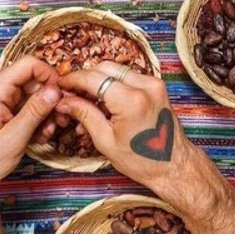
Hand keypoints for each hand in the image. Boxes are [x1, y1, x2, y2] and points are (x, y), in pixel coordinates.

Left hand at [0, 57, 60, 195]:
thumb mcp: (14, 137)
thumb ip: (35, 111)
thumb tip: (55, 90)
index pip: (28, 64)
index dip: (49, 75)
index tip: (62, 94)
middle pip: (33, 81)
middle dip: (50, 98)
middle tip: (60, 119)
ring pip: (32, 96)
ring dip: (45, 112)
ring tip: (47, 133)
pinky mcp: (2, 113)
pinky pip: (26, 108)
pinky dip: (36, 120)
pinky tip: (38, 137)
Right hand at [55, 62, 199, 205]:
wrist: (174, 165)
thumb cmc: (141, 160)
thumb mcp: (105, 140)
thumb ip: (84, 114)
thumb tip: (64, 101)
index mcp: (131, 100)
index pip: (93, 78)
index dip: (72, 80)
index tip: (60, 85)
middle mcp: (145, 86)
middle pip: (105, 68)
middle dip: (85, 78)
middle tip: (71, 94)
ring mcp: (154, 84)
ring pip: (117, 70)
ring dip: (99, 81)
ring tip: (87, 102)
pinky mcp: (157, 87)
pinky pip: (129, 77)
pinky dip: (114, 85)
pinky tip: (104, 103)